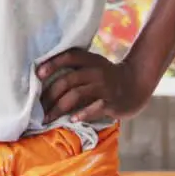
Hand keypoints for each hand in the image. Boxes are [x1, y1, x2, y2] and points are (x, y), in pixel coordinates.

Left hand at [36, 48, 151, 124]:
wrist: (136, 84)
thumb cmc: (108, 76)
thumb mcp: (95, 65)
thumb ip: (76, 68)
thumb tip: (45, 77)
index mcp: (91, 60)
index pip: (70, 56)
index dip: (53, 63)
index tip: (38, 74)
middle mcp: (97, 71)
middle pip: (68, 79)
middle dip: (50, 94)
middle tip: (39, 107)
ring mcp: (105, 87)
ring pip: (77, 95)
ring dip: (59, 107)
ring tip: (48, 118)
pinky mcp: (112, 102)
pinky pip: (94, 108)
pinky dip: (81, 113)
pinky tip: (72, 119)